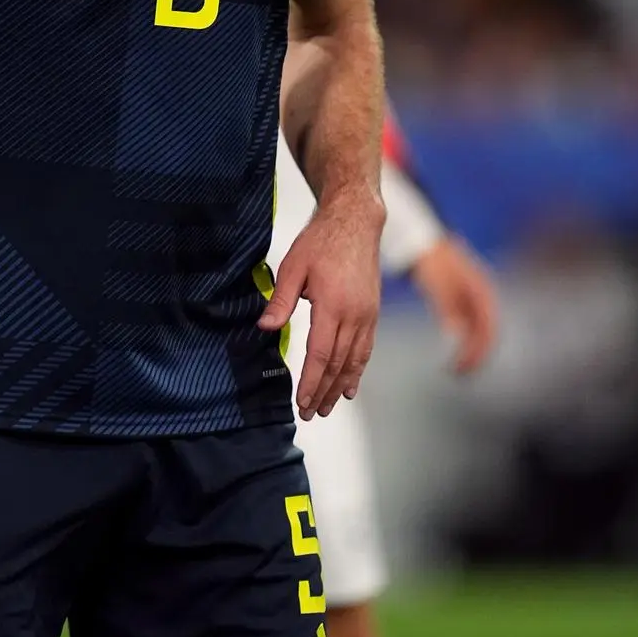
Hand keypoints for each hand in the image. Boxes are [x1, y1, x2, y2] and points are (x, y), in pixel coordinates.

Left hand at [259, 202, 381, 418]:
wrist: (356, 222)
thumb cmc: (321, 241)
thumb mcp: (293, 266)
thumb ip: (281, 300)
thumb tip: (265, 328)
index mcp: (332, 305)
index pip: (320, 355)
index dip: (310, 382)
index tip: (301, 402)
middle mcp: (354, 315)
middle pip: (338, 364)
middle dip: (323, 392)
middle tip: (311, 414)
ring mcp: (367, 315)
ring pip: (354, 360)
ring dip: (340, 387)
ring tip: (328, 407)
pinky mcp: (372, 312)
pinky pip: (366, 349)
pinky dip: (357, 371)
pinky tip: (350, 386)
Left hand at [410, 234, 498, 374]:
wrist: (422, 240)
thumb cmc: (432, 261)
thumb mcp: (440, 284)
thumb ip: (448, 308)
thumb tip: (457, 335)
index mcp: (482, 293)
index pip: (488, 329)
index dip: (478, 351)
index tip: (462, 366)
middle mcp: (483, 297)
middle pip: (488, 333)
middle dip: (477, 356)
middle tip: (459, 373)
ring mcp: (475, 298)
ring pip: (480, 331)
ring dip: (472, 351)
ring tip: (455, 368)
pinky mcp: (465, 300)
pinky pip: (470, 326)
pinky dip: (465, 341)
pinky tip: (452, 351)